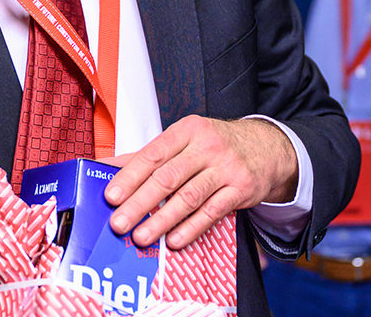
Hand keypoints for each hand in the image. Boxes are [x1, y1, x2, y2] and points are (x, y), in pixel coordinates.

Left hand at [103, 115, 298, 249]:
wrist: (265, 148)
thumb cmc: (214, 145)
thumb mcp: (184, 141)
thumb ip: (146, 156)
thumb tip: (105, 167)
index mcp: (187, 130)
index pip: (152, 154)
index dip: (130, 177)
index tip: (111, 196)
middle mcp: (207, 146)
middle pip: (167, 177)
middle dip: (139, 203)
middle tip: (119, 223)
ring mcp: (227, 167)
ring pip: (189, 197)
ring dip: (162, 220)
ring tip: (141, 236)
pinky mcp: (241, 189)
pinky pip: (212, 212)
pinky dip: (191, 228)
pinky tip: (173, 240)